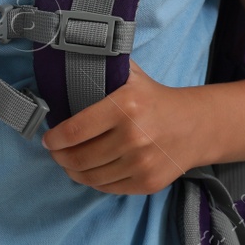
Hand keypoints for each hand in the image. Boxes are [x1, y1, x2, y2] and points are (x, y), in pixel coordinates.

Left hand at [40, 61, 200, 194]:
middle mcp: (134, 137)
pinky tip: (91, 171)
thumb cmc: (156, 99)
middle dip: (60, 157)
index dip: (55, 138)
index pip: (75, 130)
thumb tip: (70, 56)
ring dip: (73, 172)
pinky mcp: (148, 183)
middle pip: (79, 158)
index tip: (48, 138)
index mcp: (126, 106)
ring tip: (69, 163)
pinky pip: (108, 188)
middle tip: (55, 151)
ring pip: (91, 178)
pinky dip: (94, 182)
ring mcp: (141, 163)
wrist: (196, 126)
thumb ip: (105, 67)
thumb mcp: (132, 76)